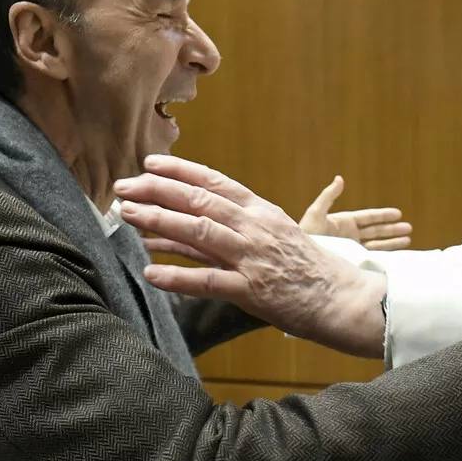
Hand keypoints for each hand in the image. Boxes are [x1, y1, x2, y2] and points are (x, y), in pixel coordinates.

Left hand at [115, 155, 387, 357]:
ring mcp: (252, 257)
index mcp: (259, 211)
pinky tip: (150, 272)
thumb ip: (225, 230)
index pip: (214, 182)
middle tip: (123, 188)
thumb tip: (172, 227)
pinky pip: (207, 281)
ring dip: (159, 221)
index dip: (179, 171)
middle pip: (199, 201)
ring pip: (199, 231)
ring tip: (128, 215)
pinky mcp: (251, 290)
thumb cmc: (301, 266)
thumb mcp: (270, 235)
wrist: (338, 297)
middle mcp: (254, 227)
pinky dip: (177, 276)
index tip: (149, 164)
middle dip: (157, 191)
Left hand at [299, 176, 412, 249]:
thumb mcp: (315, 214)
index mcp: (344, 223)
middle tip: (409, 228)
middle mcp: (350, 236)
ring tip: (408, 240)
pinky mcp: (351, 262)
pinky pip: (371, 259)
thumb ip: (328, 197)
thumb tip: (340, 178)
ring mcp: (351, 249)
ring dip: (392, 242)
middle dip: (392, 229)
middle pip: (376, 231)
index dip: (383, 215)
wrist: (300, 260)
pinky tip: (395, 258)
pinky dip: (384, 258)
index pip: (368, 218)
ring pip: (377, 245)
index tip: (398, 213)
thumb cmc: (305, 235)